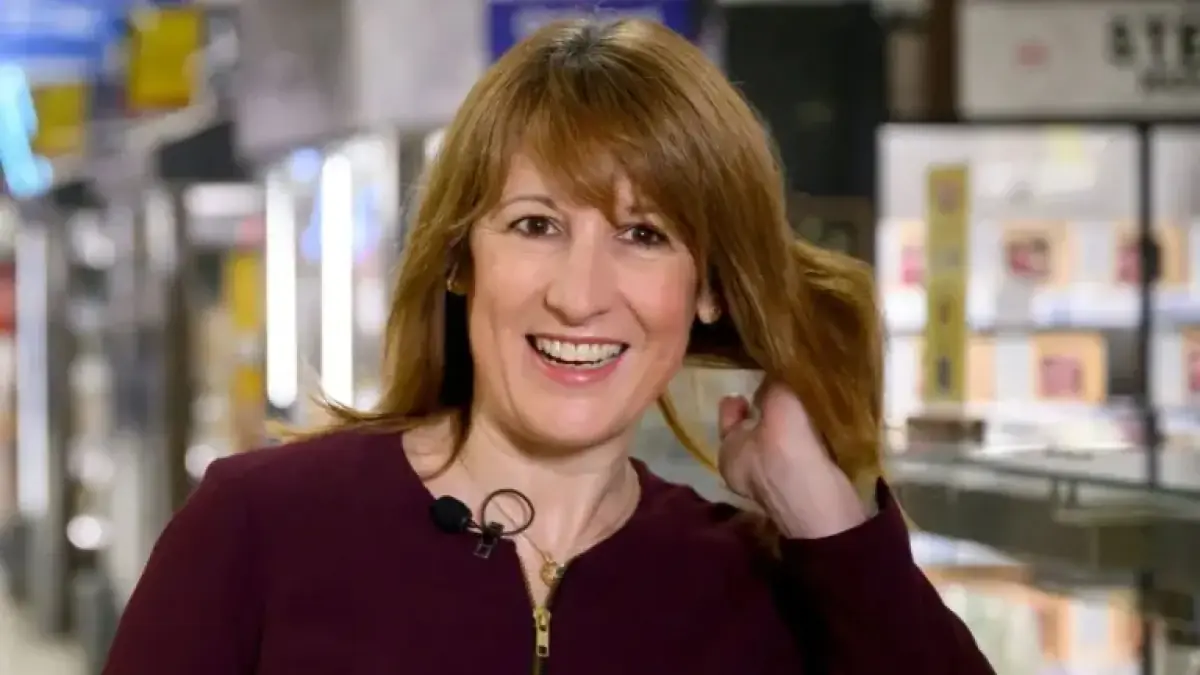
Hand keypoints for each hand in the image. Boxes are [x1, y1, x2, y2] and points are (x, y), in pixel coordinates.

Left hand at [717, 381, 869, 538]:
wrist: (823, 510)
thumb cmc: (788, 456)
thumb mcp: (779, 407)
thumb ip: (776, 386)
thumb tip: (778, 371)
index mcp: (728, 451)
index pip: (728, 413)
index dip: (741, 395)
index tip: (757, 378)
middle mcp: (745, 468)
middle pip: (755, 426)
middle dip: (768, 406)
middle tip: (786, 383)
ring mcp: (772, 480)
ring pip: (778, 440)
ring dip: (790, 422)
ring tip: (806, 398)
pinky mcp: (800, 485)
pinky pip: (800, 452)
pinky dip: (807, 437)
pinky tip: (820, 424)